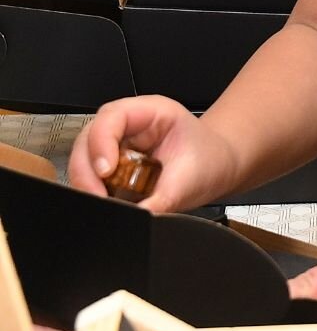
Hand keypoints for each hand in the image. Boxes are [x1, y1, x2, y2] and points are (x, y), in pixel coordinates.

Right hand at [67, 96, 238, 212]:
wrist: (219, 168)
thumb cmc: (209, 161)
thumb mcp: (190, 179)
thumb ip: (161, 199)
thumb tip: (136, 218)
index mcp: (151, 112)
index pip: (111, 117)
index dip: (102, 143)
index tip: (107, 171)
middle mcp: (129, 125)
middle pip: (88, 139)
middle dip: (88, 170)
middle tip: (99, 197)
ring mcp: (118, 144)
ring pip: (84, 159)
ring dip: (88, 183)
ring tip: (105, 203)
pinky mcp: (113, 166)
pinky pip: (92, 177)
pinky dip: (94, 192)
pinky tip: (108, 203)